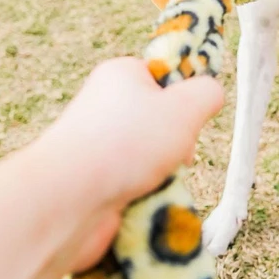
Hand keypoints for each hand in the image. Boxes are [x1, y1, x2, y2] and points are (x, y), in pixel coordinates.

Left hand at [35, 57, 223, 269]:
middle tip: (174, 154)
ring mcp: (98, 147)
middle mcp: (105, 107)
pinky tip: (142, 202)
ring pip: (151, 159)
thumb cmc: (126, 143)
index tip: (189, 117)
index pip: (163, 78)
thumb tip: (211, 94)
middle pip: (160, 123)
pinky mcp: (95, 183)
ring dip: (164, 174)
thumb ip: (207, 93)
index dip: (183, 99)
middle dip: (176, 144)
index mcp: (120, 75)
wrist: (67, 199)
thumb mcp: (184, 107)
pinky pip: (136, 187)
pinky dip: (146, 197)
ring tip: (155, 182)